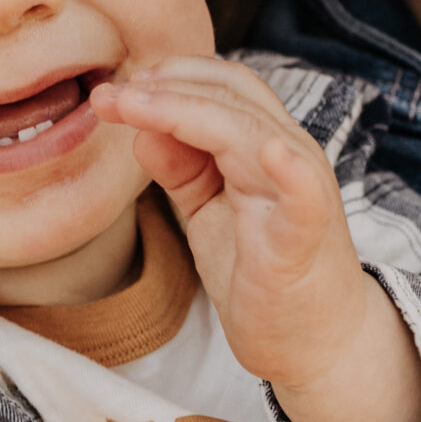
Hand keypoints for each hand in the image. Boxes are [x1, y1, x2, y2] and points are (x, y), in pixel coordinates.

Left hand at [92, 59, 420, 421]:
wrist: (313, 343)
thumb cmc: (262, 272)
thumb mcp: (208, 212)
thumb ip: (181, 169)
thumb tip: (140, 129)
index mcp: (264, 146)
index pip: (221, 87)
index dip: (167, 78)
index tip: (115, 88)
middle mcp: (289, 155)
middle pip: (232, 95)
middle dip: (163, 88)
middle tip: (107, 94)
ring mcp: (302, 192)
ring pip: (250, 130)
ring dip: (188, 110)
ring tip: (136, 105)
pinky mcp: (305, 237)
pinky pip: (301, 193)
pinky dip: (286, 168)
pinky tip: (267, 153)